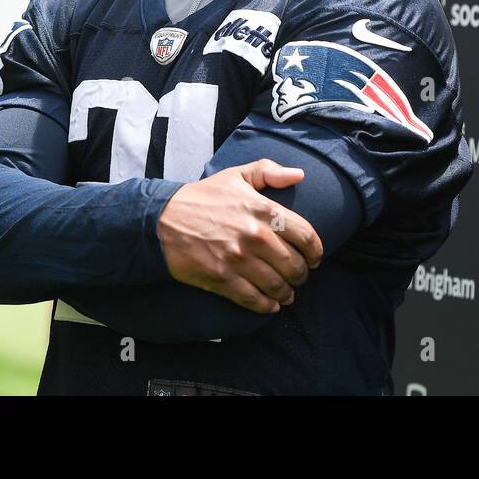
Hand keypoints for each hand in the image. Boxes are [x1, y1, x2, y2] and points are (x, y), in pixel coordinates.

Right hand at [156, 159, 323, 313]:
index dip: (315, 251)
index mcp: (262, 209)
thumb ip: (269, 171)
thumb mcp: (236, 175)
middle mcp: (254, 235)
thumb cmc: (203, 197)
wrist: (163, 219)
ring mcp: (238, 259)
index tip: (315, 258)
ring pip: (277, 285)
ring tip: (288, 294)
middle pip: (294, 264)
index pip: (305, 235)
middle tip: (299, 277)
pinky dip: (267, 307)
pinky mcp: (222, 278)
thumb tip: (299, 175)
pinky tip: (270, 306)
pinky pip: (254, 299)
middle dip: (302, 275)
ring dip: (287, 293)